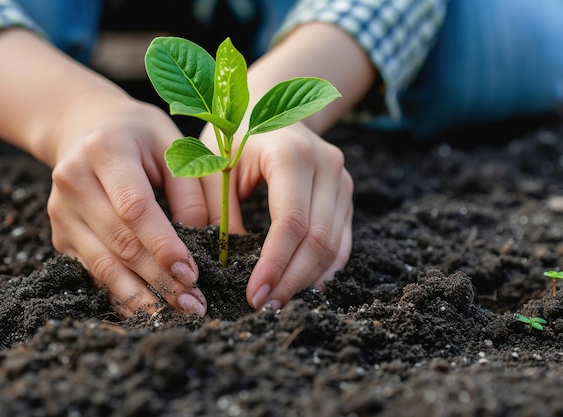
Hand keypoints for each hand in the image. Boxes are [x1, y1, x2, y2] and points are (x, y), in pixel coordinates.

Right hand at [47, 97, 208, 316]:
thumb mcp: (175, 145)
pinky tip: (149, 309)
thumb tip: (217, 241)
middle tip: (194, 304)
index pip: (135, 206)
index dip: (163, 244)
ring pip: (102, 264)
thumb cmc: (140, 136)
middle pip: (119, 241)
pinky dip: (122, 294)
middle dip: (159, 279)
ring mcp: (61, 211)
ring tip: (177, 314)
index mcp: (106, 150)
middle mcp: (74, 181)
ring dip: (142, 296)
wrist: (84, 127)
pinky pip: (92, 272)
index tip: (192, 272)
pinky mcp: (60, 234)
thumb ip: (199, 190)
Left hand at [200, 122, 352, 309]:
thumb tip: (229, 264)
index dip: (274, 264)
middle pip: (318, 239)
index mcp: (292, 154)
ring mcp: (342, 181)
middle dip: (291, 280)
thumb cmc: (234, 137)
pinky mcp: (346, 196)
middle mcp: (327, 165)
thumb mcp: (216, 166)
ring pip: (333, 246)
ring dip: (306, 280)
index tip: (254, 295)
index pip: (291, 222)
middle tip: (264, 307)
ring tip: (278, 302)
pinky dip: (323, 269)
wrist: (270, 108)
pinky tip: (302, 286)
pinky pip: (342, 242)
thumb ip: (221, 211)